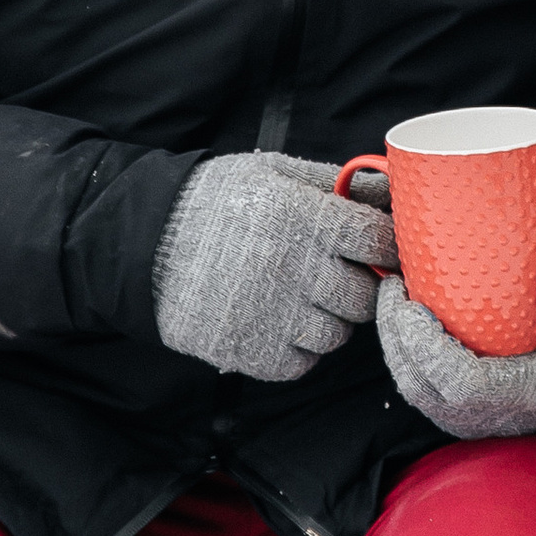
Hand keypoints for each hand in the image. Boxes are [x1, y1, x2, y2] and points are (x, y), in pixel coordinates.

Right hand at [152, 151, 398, 385]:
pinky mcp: (252, 352)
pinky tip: (276, 320)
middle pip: (364, 296)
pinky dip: (297, 348)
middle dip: (355, 285)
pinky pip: (303, 363)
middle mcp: (296, 269)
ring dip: (328, 319)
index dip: (384, 245)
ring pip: (338, 335)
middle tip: (331, 274)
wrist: (144, 242)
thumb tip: (391, 188)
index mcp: (305, 218)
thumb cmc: (216, 200)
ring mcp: (275, 316)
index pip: (378, 241)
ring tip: (299, 297)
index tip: (374, 247)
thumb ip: (336, 182)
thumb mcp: (275, 172)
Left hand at [376, 258, 535, 438]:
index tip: (413, 304)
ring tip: (392, 295)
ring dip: (394, 343)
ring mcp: (474, 420)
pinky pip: (419, 387)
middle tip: (393, 287)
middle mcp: (495, 418)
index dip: (428, 348)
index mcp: (529, 395)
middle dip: (397, 338)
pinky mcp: (460, 412)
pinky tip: (402, 314)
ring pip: (414, 389)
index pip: (462, 384)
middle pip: (425, 387)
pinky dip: (402, 352)